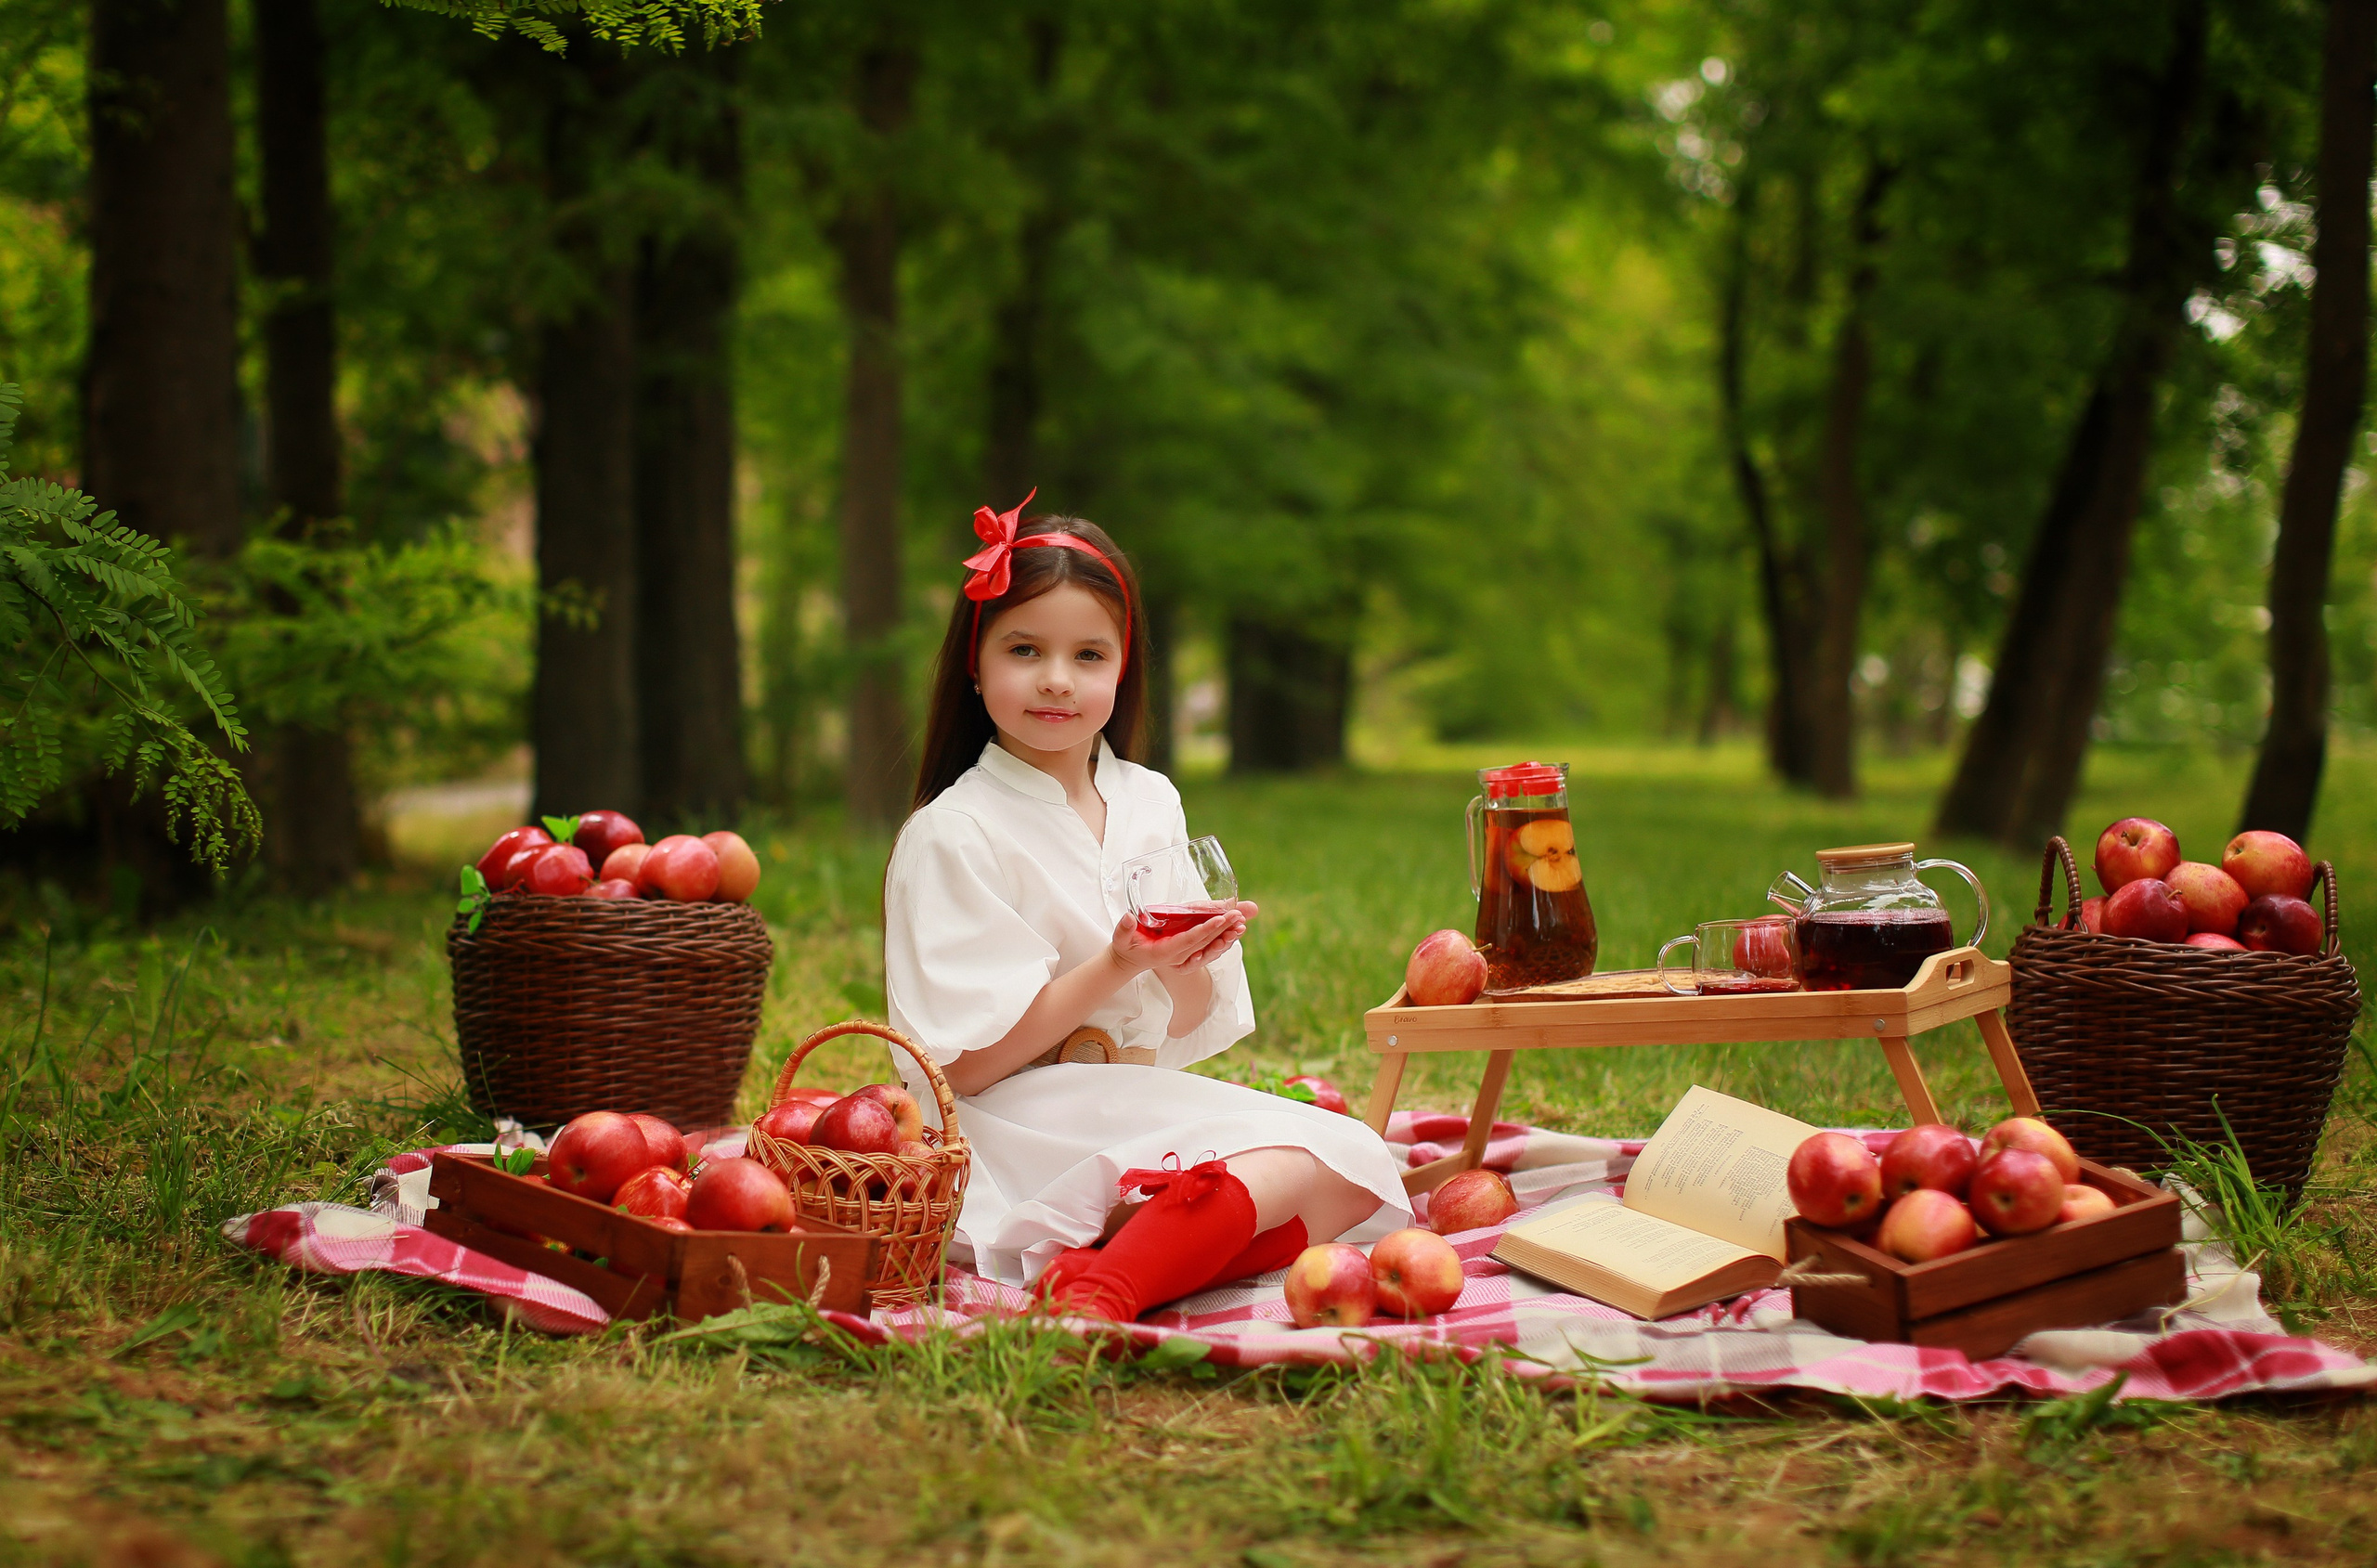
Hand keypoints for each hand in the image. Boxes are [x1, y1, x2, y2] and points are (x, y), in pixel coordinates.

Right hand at [1110, 899, 1257, 976]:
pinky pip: (1208, 946)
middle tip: (1239, 914)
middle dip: (1223, 928)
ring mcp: (1185, 954)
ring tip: (1243, 922)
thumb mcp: (1121, 939)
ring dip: (1227, 935)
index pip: (1189, 940)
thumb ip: (1124, 929)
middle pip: (1205, 942)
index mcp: (1165, 952)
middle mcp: (1179, 956)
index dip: (1205, 930)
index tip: (1220, 919)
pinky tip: (1235, 929)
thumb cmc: (1126, 947)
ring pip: (1210, 945)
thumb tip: (1128, 917)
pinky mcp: (1189, 950)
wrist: (1130, 962)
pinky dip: (1222, 937)